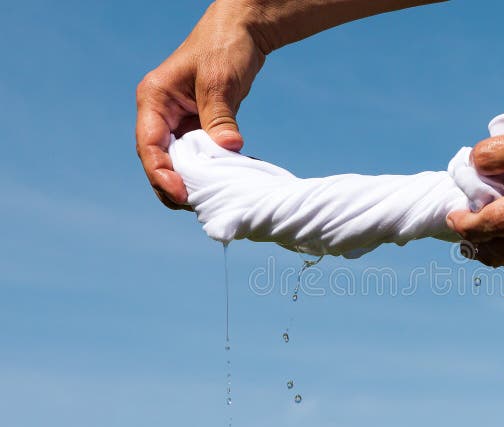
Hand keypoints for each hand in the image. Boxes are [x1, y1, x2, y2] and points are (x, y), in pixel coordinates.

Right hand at [136, 0, 266, 208]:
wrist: (243, 32)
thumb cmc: (225, 47)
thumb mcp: (220, 81)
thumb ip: (220, 117)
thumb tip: (229, 149)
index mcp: (154, 99)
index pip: (148, 146)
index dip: (161, 174)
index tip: (182, 195)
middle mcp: (160, 113)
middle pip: (158, 160)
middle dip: (172, 186)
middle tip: (195, 206)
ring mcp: (178, 121)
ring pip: (177, 162)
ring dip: (190, 183)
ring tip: (208, 201)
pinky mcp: (197, 126)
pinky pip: (197, 157)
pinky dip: (207, 172)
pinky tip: (223, 184)